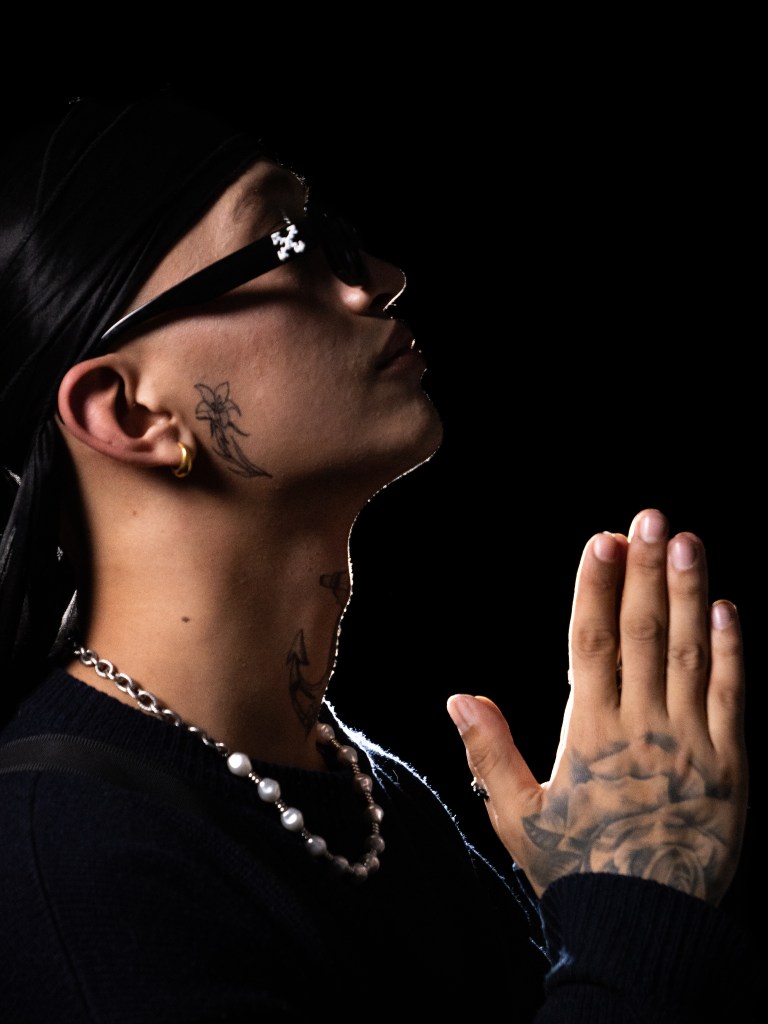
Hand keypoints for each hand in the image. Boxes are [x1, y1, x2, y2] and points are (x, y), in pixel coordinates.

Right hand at [447, 509, 747, 903]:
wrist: (648, 927)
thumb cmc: (576, 869)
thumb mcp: (517, 815)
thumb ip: (488, 752)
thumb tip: (458, 696)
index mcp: (588, 732)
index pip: (591, 642)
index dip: (595, 587)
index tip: (601, 541)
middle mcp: (640, 725)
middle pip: (643, 633)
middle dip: (642, 571)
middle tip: (648, 517)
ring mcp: (690, 742)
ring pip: (690, 653)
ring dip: (688, 594)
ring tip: (686, 542)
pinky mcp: (729, 765)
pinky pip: (732, 698)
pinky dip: (731, 652)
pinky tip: (727, 609)